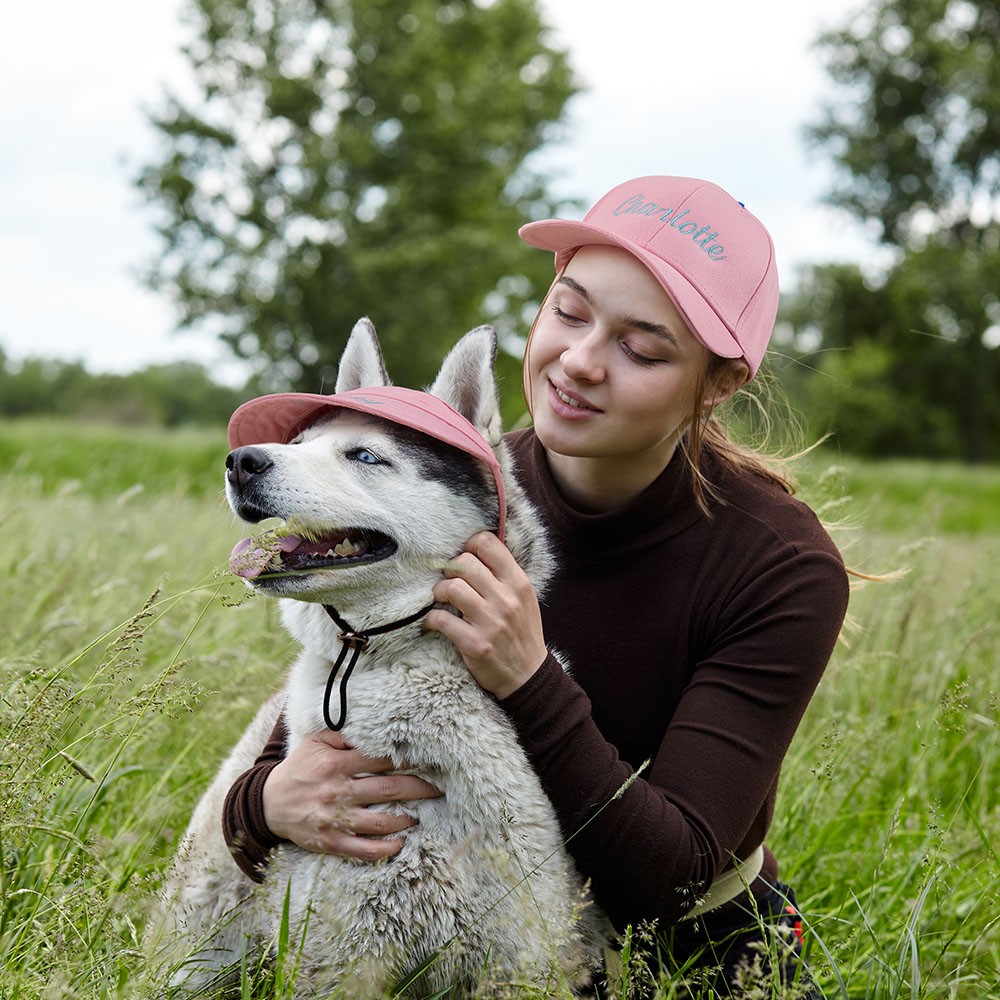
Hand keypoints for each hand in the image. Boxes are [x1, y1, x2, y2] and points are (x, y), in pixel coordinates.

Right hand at [261, 729, 441, 861]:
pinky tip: (400, 843)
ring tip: (420, 814)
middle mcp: (339, 792)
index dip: (407, 759)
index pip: (380, 760)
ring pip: (381, 821)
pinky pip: (363, 850)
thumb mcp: (315, 744)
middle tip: (438, 788)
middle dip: (419, 788)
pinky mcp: (331, 842)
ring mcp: (336, 819)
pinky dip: (385, 848)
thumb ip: (342, 735)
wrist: (268, 804)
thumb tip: (370, 729)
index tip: (428, 758)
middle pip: (389, 789)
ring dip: (407, 818)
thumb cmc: (298, 770)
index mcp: (337, 765)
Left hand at [425, 531, 548, 699]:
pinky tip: (433, 621)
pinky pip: (441, 619)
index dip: (469, 545)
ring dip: (439, 591)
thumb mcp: (524, 598)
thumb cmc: (522, 632)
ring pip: (452, 588)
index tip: (463, 557)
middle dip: (450, 570)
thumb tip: (473, 550)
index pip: (488, 544)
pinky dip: (431, 619)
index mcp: (519, 583)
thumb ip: (504, 574)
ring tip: (441, 599)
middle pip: (465, 563)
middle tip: (449, 581)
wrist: (528, 676)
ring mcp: (491, 623)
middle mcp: (506, 600)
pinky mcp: (475, 645)